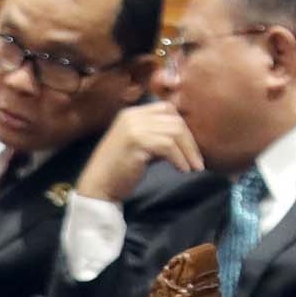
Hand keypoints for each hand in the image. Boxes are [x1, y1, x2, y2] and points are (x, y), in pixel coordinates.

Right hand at [74, 100, 202, 203]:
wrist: (97, 187)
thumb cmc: (118, 172)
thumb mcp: (140, 148)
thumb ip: (157, 139)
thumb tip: (185, 140)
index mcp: (132, 113)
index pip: (168, 109)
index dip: (184, 127)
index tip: (191, 148)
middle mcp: (133, 115)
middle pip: (174, 119)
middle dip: (191, 141)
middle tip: (198, 161)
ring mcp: (133, 127)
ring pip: (174, 131)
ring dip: (188, 151)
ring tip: (193, 168)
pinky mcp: (136, 142)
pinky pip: (168, 145)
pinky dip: (180, 158)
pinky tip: (183, 170)